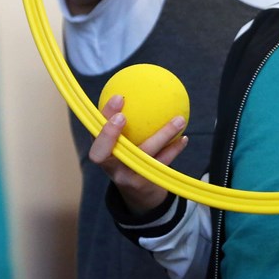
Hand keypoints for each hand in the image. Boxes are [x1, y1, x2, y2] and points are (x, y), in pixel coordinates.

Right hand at [88, 95, 187, 213]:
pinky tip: (183, 138)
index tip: (117, 99)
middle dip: (111, 133)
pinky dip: (174, 150)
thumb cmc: (130, 155)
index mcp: (102, 150)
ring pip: (143, 155)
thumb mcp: (122, 140)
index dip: (102, 119)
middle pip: (107, 151)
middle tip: (124, 116)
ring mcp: (127, 177)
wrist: (140, 194)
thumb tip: (139, 84)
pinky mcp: (144, 185)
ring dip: (163, 135)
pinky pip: (161, 164)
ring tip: (179, 119)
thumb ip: (124, 119)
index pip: (94, 135)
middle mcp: (110, 166)